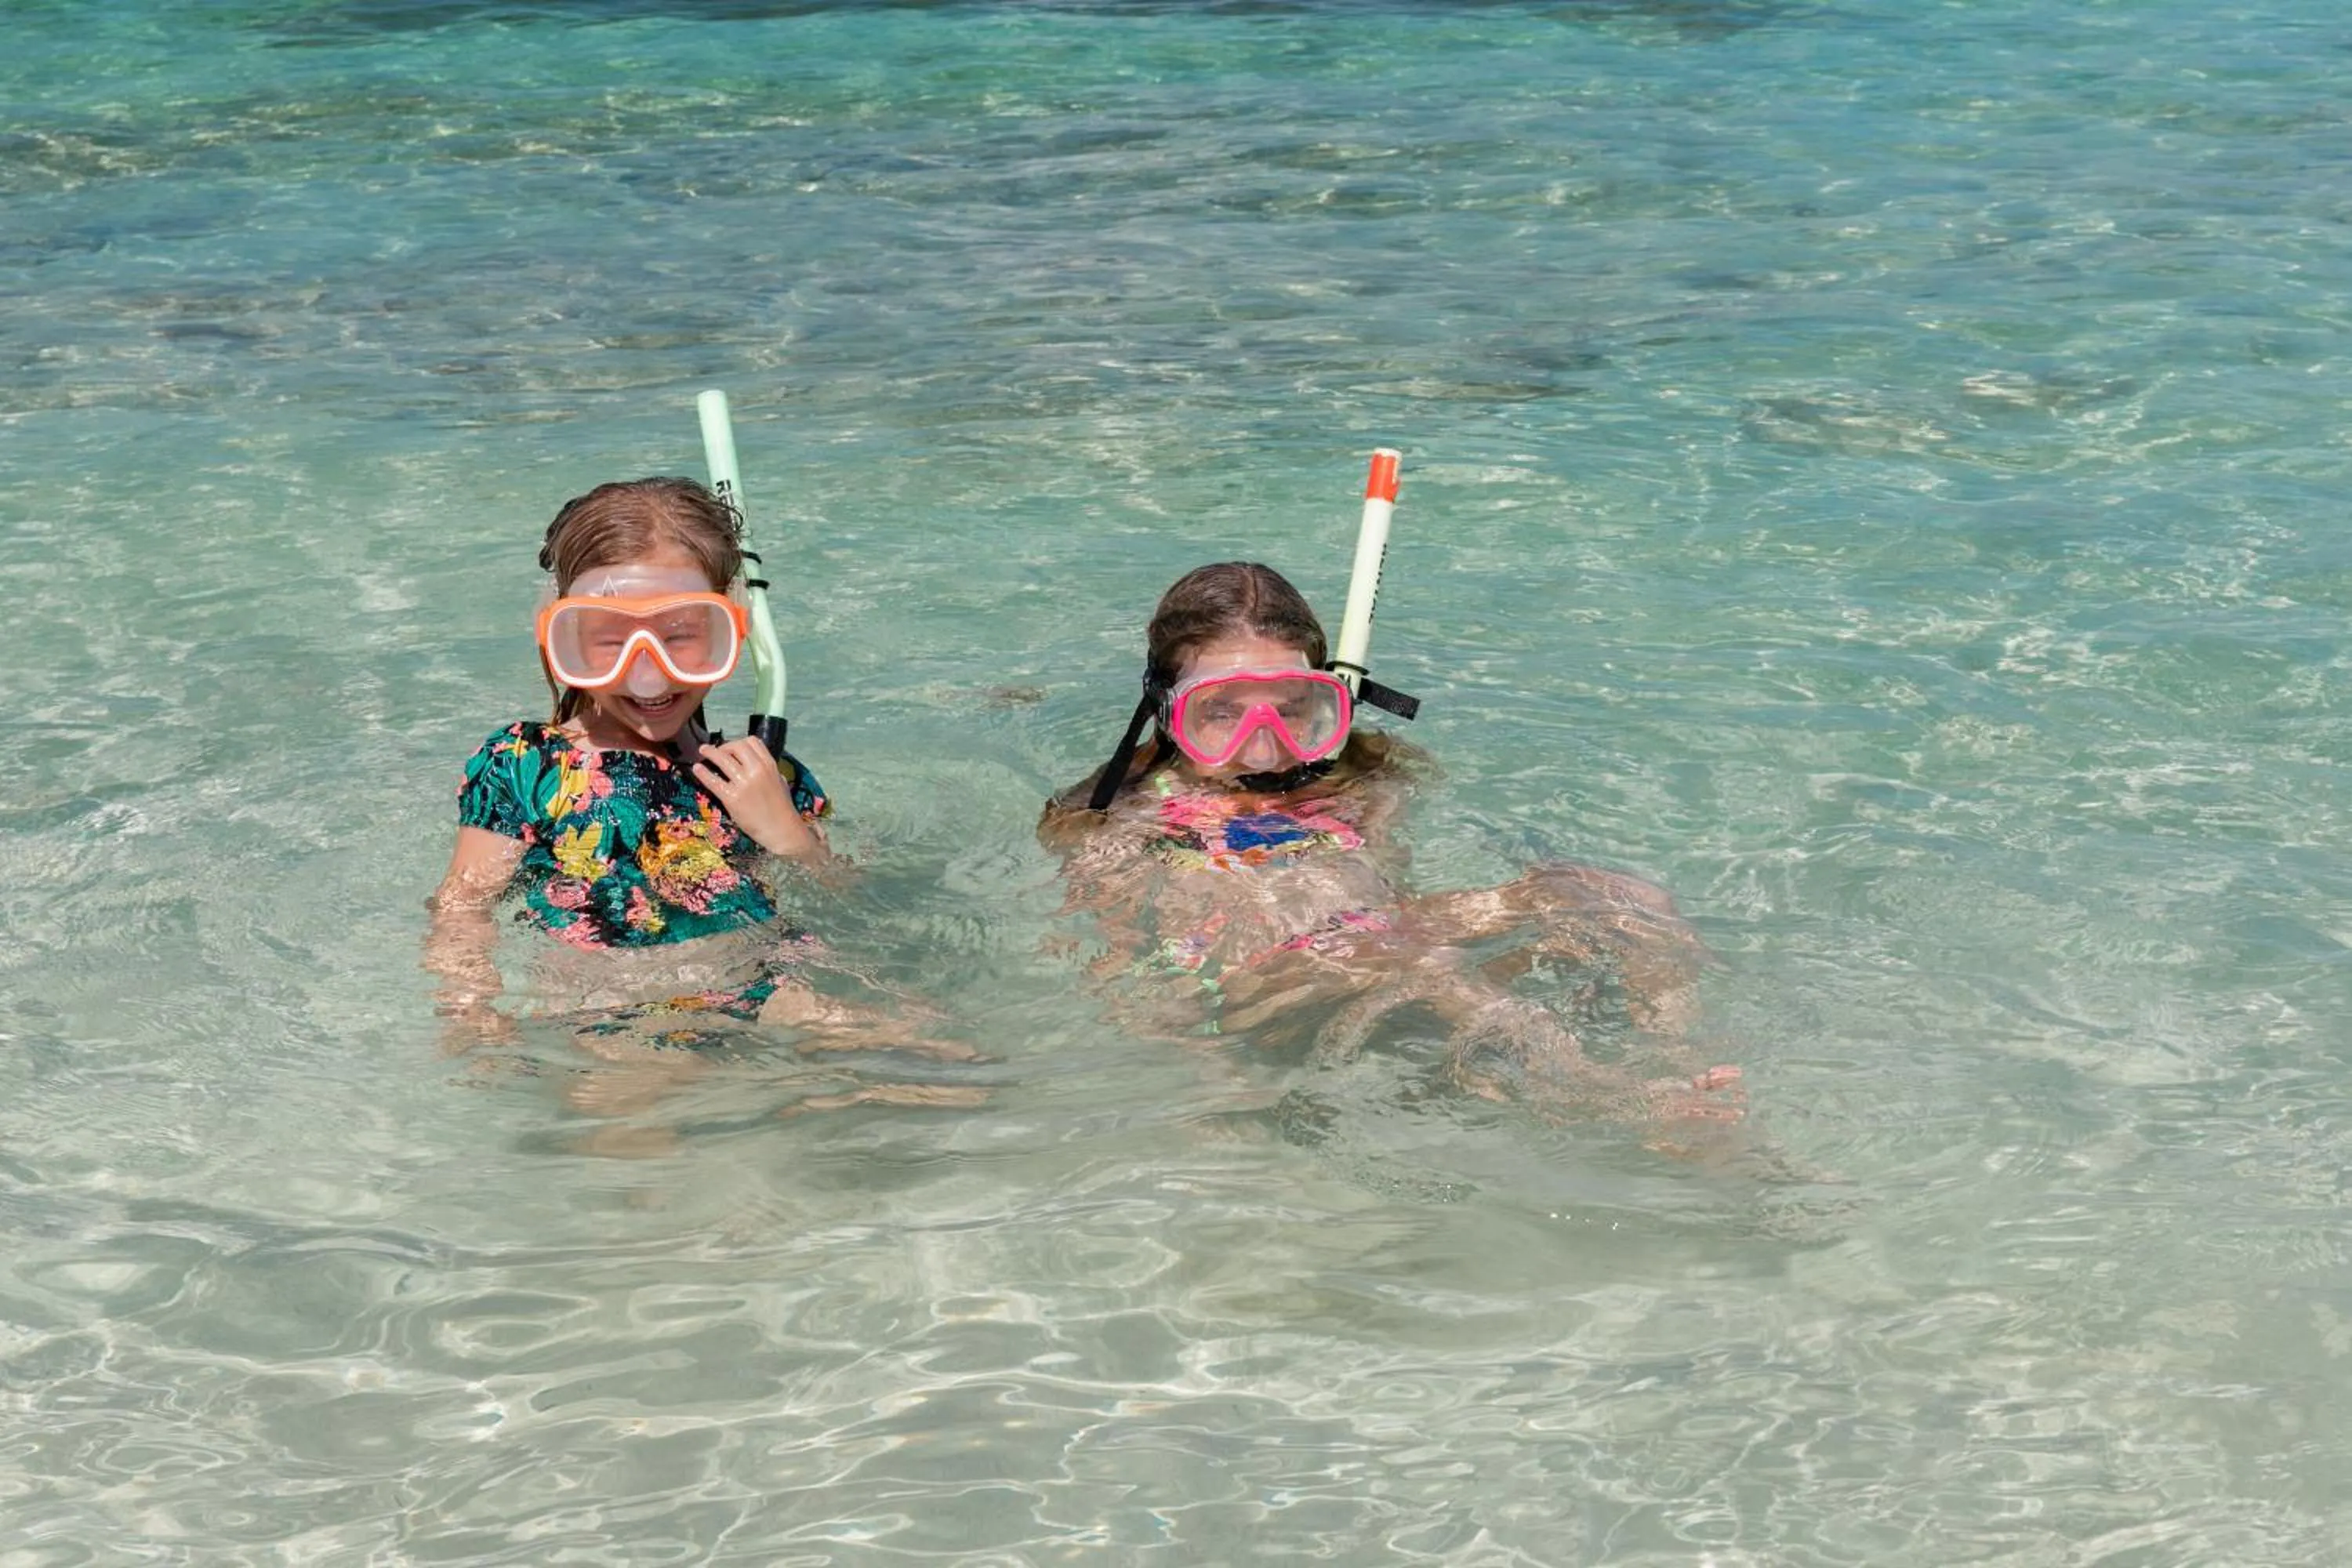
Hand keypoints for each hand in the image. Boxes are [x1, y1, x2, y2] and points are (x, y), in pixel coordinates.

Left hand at [692, 737, 823, 859]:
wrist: (781, 830)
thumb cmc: (782, 808)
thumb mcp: (780, 782)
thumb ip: (769, 770)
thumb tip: (758, 764)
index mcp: (769, 765)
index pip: (752, 741)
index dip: (739, 742)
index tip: (732, 748)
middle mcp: (757, 771)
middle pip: (736, 746)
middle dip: (724, 746)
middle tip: (716, 751)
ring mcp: (744, 784)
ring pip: (723, 759)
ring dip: (709, 752)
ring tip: (702, 751)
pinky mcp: (732, 798)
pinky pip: (714, 781)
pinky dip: (703, 773)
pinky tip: (697, 769)